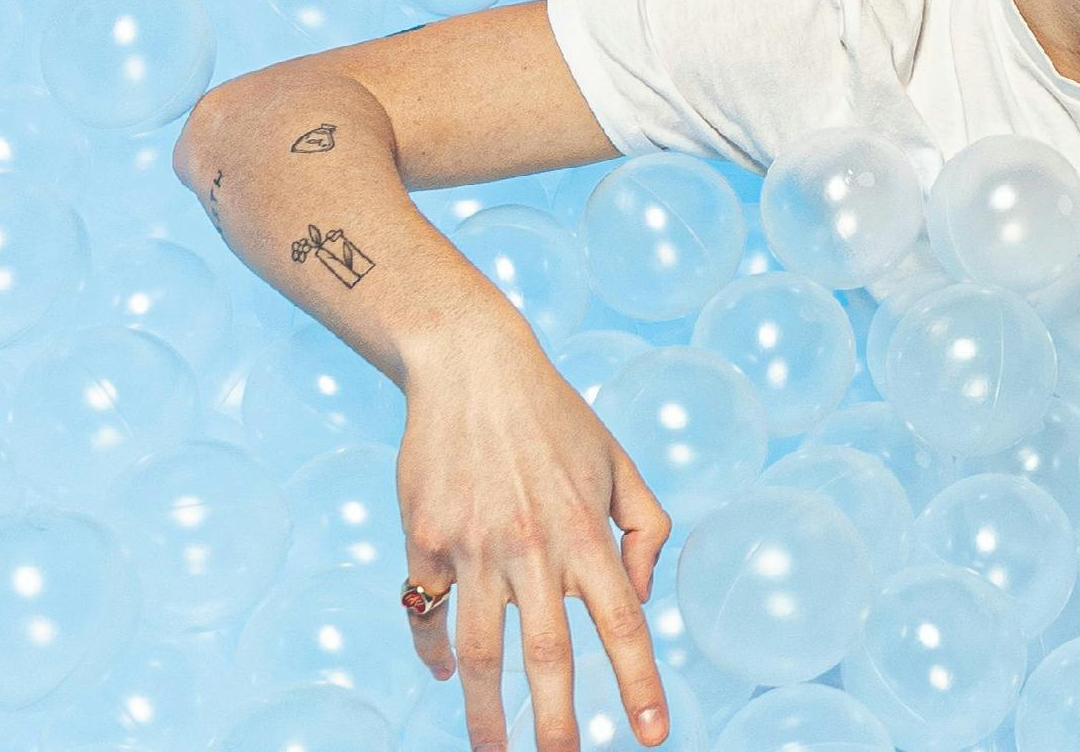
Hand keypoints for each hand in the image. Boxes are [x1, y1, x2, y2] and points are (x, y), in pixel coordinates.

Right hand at [397, 338, 673, 751]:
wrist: (470, 364)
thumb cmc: (553, 416)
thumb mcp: (618, 463)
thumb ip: (645, 529)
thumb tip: (639, 598)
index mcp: (585, 529)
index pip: (623, 622)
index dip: (640, 682)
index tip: (653, 735)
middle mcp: (532, 544)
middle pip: (549, 654)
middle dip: (558, 723)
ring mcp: (474, 545)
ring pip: (481, 649)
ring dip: (485, 711)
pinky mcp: (425, 539)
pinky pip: (428, 610)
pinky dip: (434, 648)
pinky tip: (445, 671)